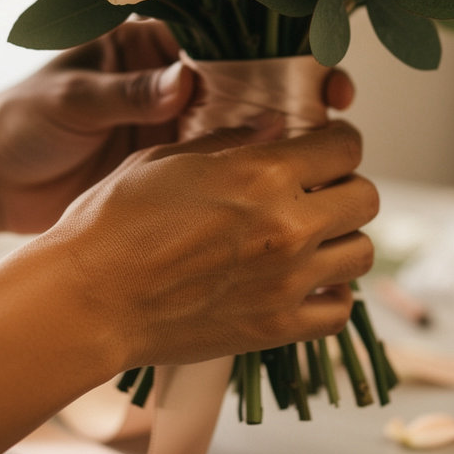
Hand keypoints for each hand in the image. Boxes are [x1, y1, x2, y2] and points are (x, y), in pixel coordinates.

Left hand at [0, 19, 356, 233]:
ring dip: (287, 147)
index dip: (280, 54)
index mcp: (154, 49)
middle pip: (252, 88)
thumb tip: (183, 82)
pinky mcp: (173, 179)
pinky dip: (254, 188)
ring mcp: (179, 135)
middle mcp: (176, 87)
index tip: (321, 75)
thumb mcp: (71, 98)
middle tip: (341, 116)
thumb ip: (125, 91)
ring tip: (330, 164)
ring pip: (247, 136)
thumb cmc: (22, 120)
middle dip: (299, 100)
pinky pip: (224, 177)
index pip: (231, 42)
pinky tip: (288, 204)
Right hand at [48, 118, 377, 369]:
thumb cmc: (113, 221)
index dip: (340, 140)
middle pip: (366, 198)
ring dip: (343, 237)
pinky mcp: (276, 328)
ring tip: (313, 234)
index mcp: (262, 173)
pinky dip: (332, 292)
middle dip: (346, 185)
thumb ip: (231, 140)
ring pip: (363, 252)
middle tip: (320, 188)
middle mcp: (287, 225)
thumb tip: (276, 125)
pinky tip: (306, 279)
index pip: (345, 148)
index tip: (327, 145)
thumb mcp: (167, 158)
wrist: (87, 300)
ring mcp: (287, 282)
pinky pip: (340, 310)